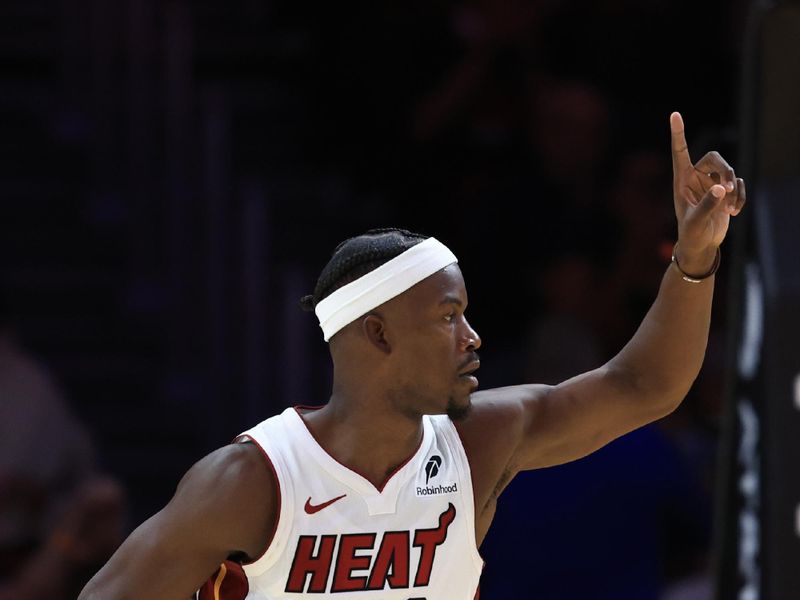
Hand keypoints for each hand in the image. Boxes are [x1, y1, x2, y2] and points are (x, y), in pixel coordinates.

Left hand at [670, 112, 745, 268]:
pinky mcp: (724, 191)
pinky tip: (734, 212)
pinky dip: (739, 197)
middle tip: (728, 189)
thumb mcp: (695, 222)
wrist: (701, 245)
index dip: (678, 133)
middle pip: (715, 158)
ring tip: (729, 210)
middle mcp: (695, 177)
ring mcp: (711, 183)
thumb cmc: (691, 234)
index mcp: (681, 180)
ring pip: (729, 172)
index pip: (679, 152)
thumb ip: (707, 205)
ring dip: (733, 190)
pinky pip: (738, 184)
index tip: (675, 114)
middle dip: (725, 171)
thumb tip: (720, 188)